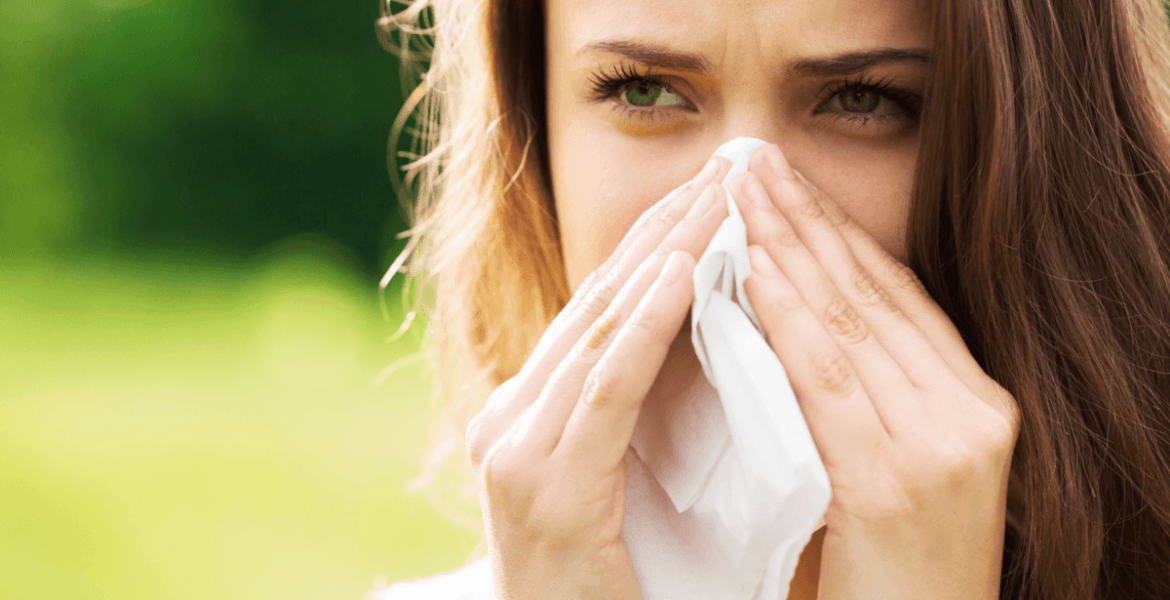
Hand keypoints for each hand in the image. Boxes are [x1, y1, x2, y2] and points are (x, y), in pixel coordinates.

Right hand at [464, 157, 731, 599]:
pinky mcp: (544, 489)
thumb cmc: (614, 590)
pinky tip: (684, 274)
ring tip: (720, 198)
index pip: (597, 313)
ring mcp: (515, 454)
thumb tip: (707, 333)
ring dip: (665, 259)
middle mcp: (508, 422)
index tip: (709, 192)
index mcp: (526, 418)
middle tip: (724, 169)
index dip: (653, 246)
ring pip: (599, 333)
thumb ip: (641, 414)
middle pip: (595, 306)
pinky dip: (645, 329)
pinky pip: (605, 392)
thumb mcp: (623, 483)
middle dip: (663, 233)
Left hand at [729, 144, 1020, 599]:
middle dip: (807, 219)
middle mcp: (973, 413)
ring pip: (851, 323)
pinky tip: (753, 270)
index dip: (838, 231)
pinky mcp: (898, 480)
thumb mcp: (890, 463)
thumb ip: (863, 391)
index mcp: (977, 403)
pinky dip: (787, 319)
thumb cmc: (889, 569)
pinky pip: (830, 380)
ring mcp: (944, 444)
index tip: (787, 180)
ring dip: (789, 249)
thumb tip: (795, 312)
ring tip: (743, 191)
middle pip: (874, 294)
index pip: (898, 296)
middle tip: (753, 159)